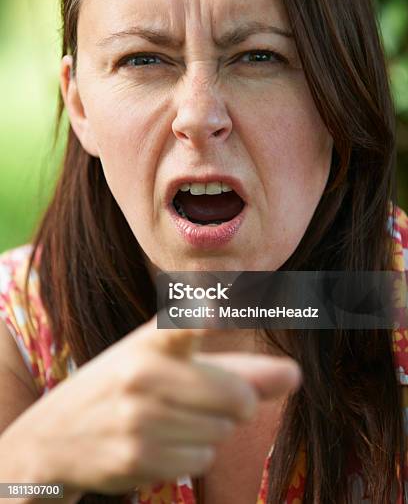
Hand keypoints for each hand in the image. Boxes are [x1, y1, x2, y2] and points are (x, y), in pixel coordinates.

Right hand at [1, 318, 300, 495]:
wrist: (55, 434)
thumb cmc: (127, 384)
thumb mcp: (170, 362)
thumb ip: (236, 367)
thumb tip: (296, 376)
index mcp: (152, 340)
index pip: (180, 324)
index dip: (199, 317)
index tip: (212, 312)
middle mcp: (143, 373)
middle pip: (237, 397)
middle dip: (236, 403)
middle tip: (204, 396)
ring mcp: (137, 418)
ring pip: (220, 434)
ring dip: (208, 431)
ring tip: (167, 418)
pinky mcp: (135, 457)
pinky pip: (199, 462)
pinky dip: (190, 456)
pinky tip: (156, 443)